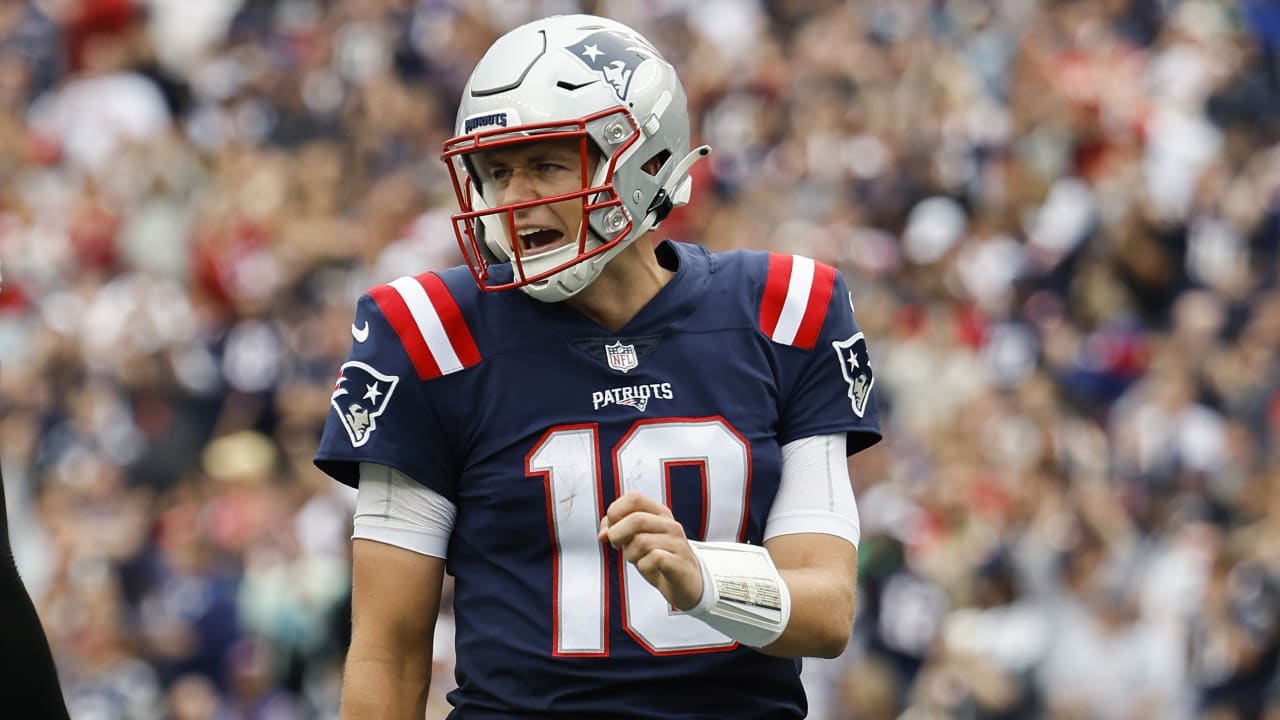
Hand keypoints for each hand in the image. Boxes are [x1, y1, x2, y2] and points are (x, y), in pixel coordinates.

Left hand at [598, 491, 703, 610]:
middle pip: (636, 519)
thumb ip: (617, 529)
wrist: (687, 583)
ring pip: (641, 541)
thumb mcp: (635, 539)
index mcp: (659, 513)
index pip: (634, 498)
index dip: (615, 512)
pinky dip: (644, 566)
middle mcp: (670, 524)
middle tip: (618, 546)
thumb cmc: (658, 558)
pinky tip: (649, 568)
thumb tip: (602, 533)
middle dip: (617, 534)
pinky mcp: (680, 563)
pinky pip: (654, 559)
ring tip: (637, 559)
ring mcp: (677, 543)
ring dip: (630, 554)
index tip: (611, 529)